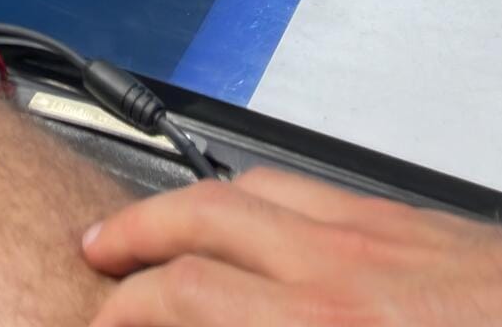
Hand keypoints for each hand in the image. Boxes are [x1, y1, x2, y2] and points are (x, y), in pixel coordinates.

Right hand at [81, 164, 501, 324]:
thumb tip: (222, 321)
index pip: (185, 296)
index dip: (125, 310)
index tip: (100, 322)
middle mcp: (338, 267)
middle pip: (201, 219)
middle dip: (134, 234)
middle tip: (97, 254)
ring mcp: (372, 231)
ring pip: (250, 190)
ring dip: (188, 203)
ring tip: (154, 223)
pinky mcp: (405, 221)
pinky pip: (306, 189)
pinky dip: (254, 193)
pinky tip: (252, 214)